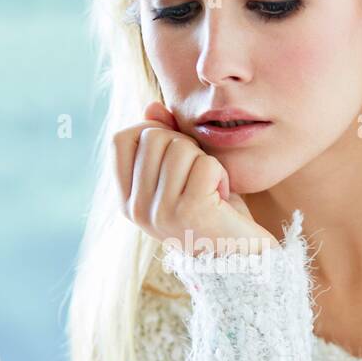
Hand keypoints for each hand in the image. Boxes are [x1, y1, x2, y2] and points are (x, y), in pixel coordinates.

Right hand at [113, 100, 276, 253]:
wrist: (240, 255)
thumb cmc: (211, 208)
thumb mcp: (182, 170)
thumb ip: (163, 137)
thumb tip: (152, 106)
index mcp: (126, 200)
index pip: (121, 140)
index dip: (151, 131)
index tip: (174, 153)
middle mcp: (137, 209)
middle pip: (154, 137)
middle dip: (184, 145)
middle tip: (198, 174)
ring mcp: (161, 213)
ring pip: (180, 147)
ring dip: (204, 160)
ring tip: (210, 188)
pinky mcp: (190, 211)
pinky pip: (205, 164)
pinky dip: (221, 174)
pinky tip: (222, 197)